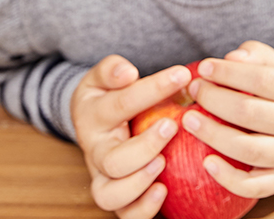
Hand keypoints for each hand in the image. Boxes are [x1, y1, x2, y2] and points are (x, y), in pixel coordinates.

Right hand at [71, 55, 191, 217]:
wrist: (91, 122)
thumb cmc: (105, 95)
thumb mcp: (101, 76)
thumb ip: (111, 69)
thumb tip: (128, 73)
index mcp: (92, 116)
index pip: (120, 104)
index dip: (153, 89)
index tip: (182, 75)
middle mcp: (94, 151)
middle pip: (112, 160)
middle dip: (145, 146)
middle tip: (171, 126)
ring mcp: (103, 178)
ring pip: (110, 195)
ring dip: (139, 183)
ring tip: (163, 162)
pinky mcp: (116, 198)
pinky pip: (124, 216)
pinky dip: (142, 209)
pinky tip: (164, 190)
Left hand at [182, 41, 273, 199]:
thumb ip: (258, 55)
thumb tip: (231, 57)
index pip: (262, 79)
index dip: (229, 73)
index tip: (204, 67)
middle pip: (251, 114)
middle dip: (215, 99)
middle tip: (193, 89)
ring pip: (249, 150)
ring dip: (213, 135)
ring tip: (189, 119)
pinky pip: (255, 187)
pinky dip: (229, 179)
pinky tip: (207, 162)